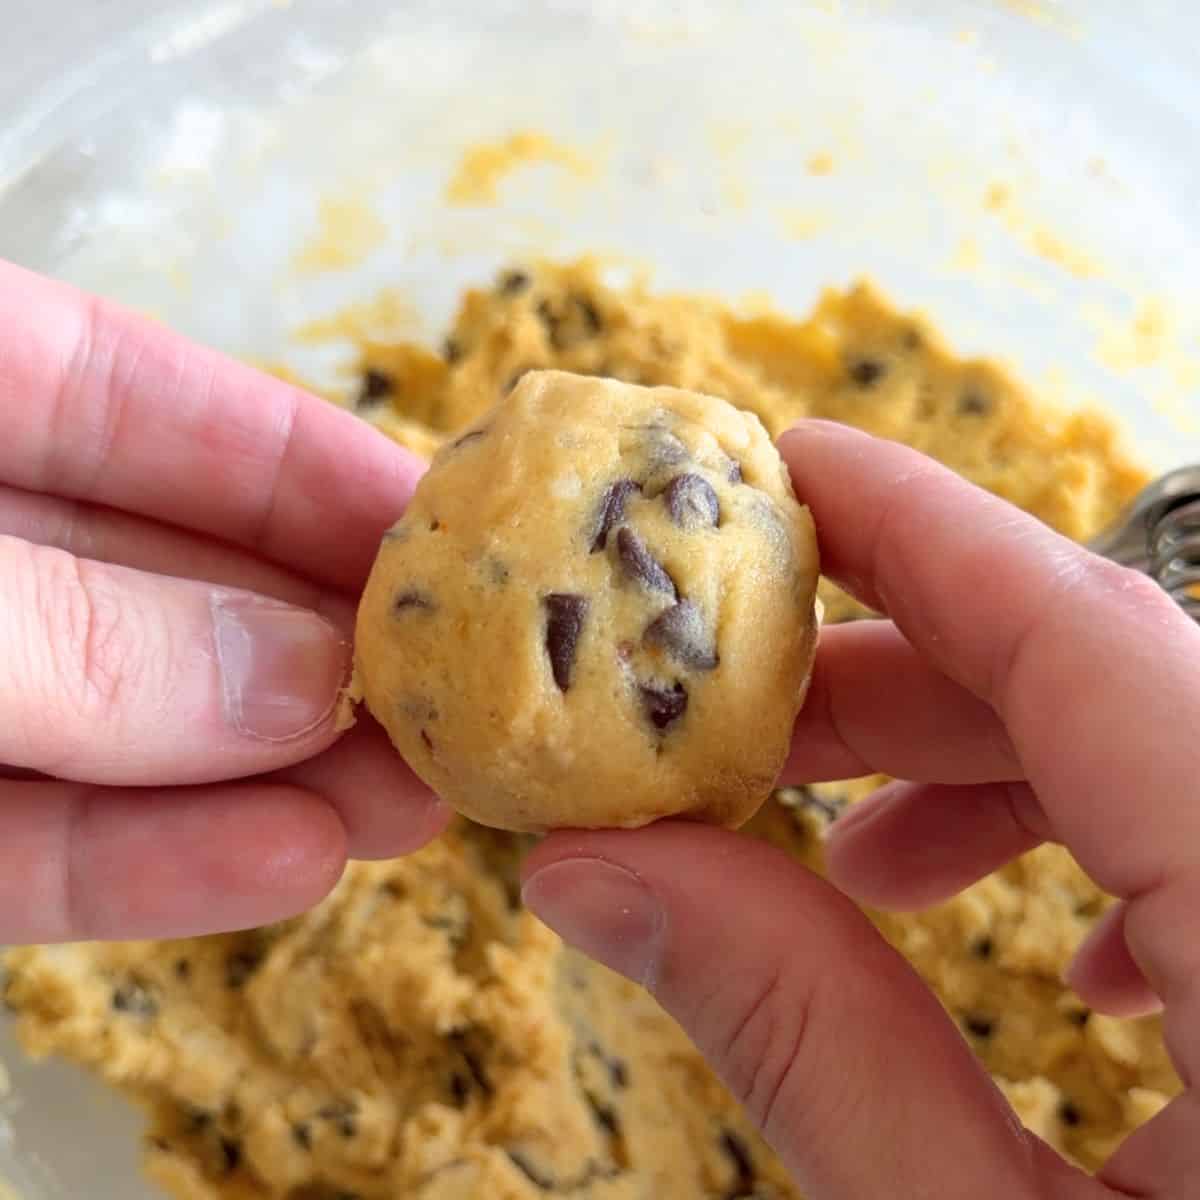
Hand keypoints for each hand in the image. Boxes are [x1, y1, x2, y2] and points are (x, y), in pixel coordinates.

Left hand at [0, 261, 446, 944]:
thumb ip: (72, 629)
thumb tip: (299, 680)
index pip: (134, 397)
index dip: (298, 456)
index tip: (445, 523)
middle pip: (153, 578)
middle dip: (309, 639)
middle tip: (458, 693)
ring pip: (109, 727)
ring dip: (263, 772)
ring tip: (413, 804)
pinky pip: (20, 846)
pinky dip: (144, 864)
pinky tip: (284, 864)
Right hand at [522, 420, 1199, 1198]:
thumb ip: (796, 1032)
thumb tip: (587, 869)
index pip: (1089, 632)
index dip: (918, 526)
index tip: (780, 470)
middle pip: (1116, 678)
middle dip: (902, 677)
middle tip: (737, 721)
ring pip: (1172, 746)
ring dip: (1001, 764)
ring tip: (863, 850)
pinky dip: (1118, 848)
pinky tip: (1057, 947)